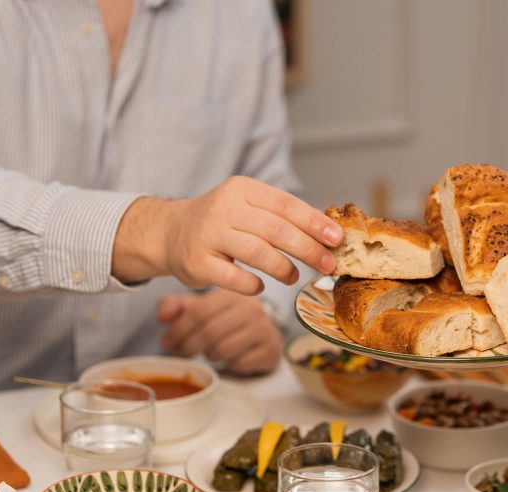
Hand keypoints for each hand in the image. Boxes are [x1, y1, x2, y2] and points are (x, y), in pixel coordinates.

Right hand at [113, 176, 342, 294]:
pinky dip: (254, 285)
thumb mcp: (249, 207)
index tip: (337, 238)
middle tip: (327, 264)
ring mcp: (208, 234)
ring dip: (283, 268)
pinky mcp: (197, 261)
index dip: (315, 222)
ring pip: (257, 253)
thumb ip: (283, 218)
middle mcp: (224, 208)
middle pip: (276, 230)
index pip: (286, 205)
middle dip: (308, 249)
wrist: (170, 232)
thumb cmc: (223, 222)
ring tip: (293, 276)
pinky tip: (261, 286)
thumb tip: (329, 236)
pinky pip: (234, 277)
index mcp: (243, 190)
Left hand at [158, 288, 281, 374]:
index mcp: (232, 294)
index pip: (199, 312)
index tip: (167, 342)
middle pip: (209, 332)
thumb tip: (162, 317)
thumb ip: (173, 306)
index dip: (178, 330)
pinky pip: (239, 363)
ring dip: (210, 356)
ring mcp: (265, 329)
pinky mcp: (271, 349)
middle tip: (181, 353)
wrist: (261, 333)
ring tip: (209, 352)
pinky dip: (229, 364)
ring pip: (222, 350)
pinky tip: (230, 358)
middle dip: (188, 347)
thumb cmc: (224, 320)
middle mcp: (252, 308)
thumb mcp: (198, 308)